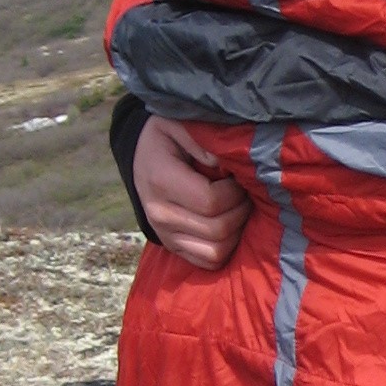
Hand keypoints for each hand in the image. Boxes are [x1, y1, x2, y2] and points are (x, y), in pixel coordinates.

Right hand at [134, 115, 248, 269]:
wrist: (141, 156)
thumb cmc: (165, 137)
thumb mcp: (178, 122)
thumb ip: (200, 140)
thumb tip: (221, 164)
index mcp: (161, 182)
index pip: (211, 202)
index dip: (235, 192)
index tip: (238, 178)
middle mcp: (160, 214)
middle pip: (218, 230)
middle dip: (241, 210)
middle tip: (244, 193)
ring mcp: (166, 235)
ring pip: (216, 251)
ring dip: (236, 231)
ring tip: (236, 208)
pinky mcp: (173, 247)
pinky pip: (209, 262)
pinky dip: (226, 247)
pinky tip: (228, 225)